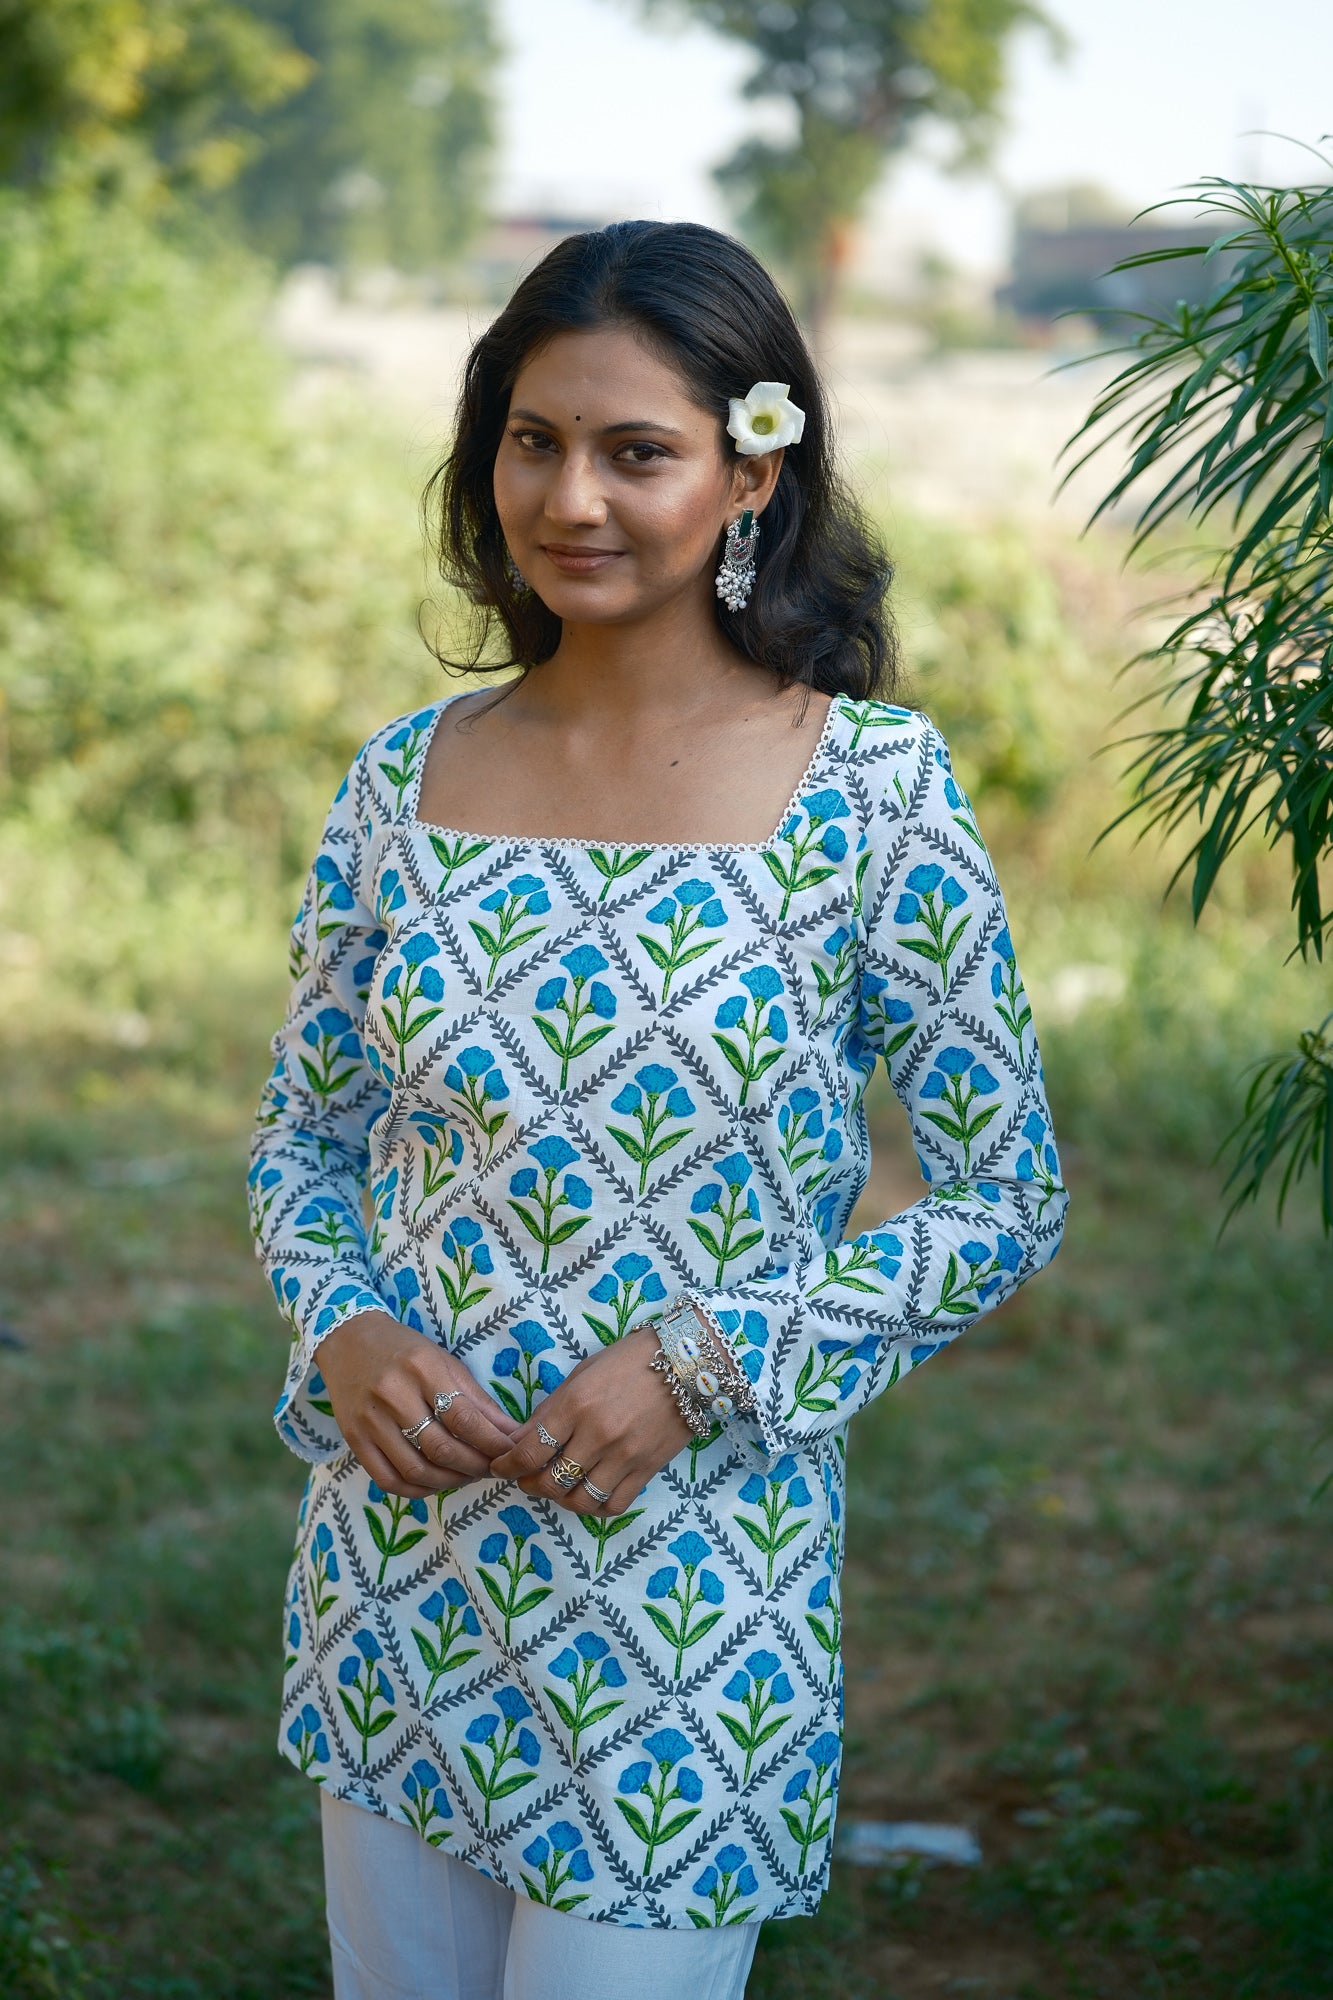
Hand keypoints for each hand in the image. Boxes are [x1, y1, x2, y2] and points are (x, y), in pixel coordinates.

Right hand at [316, 1310, 519, 1498]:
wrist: (347, 1340)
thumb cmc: (405, 1350)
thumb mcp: (445, 1362)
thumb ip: (478, 1400)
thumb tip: (511, 1434)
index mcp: (422, 1367)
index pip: (464, 1418)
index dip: (492, 1443)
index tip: (509, 1453)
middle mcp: (393, 1393)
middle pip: (441, 1448)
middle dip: (474, 1466)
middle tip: (492, 1469)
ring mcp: (369, 1419)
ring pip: (416, 1469)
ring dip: (449, 1482)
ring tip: (467, 1476)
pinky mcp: (353, 1438)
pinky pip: (387, 1479)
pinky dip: (416, 1489)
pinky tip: (434, 1483)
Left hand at [488, 1325, 693, 1515]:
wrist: (686, 1362)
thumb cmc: (629, 1360)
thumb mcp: (582, 1374)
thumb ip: (551, 1409)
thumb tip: (522, 1440)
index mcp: (576, 1404)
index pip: (529, 1452)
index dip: (507, 1466)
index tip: (500, 1467)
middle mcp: (598, 1435)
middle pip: (550, 1482)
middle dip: (529, 1485)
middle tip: (526, 1478)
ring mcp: (625, 1456)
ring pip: (580, 1501)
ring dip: (561, 1500)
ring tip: (557, 1489)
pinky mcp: (647, 1470)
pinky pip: (614, 1505)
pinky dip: (596, 1507)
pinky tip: (589, 1494)